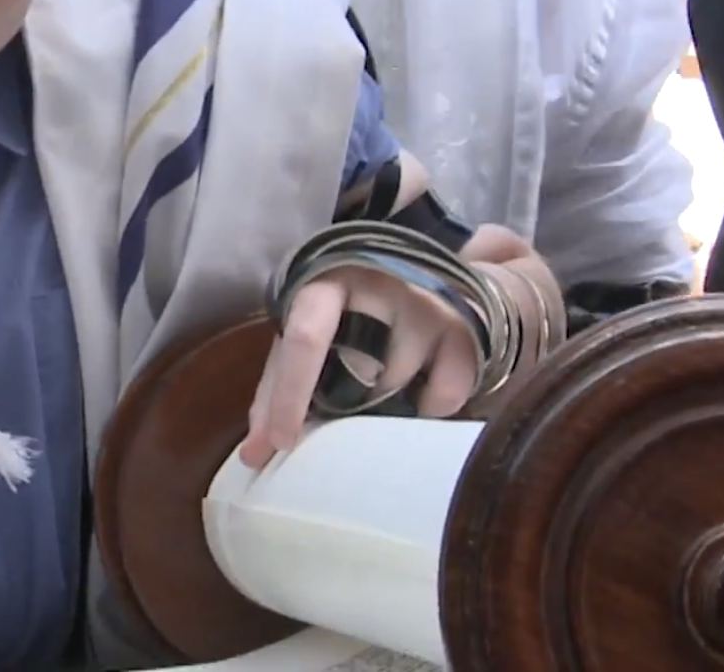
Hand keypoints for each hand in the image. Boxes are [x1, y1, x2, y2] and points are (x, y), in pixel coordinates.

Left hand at [239, 224, 551, 468]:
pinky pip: (444, 395)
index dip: (288, 394)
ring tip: (387, 384)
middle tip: (349, 401)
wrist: (422, 267)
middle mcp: (379, 285)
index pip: (303, 337)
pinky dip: (429, 406)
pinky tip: (423, 391)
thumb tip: (254, 455)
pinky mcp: (469, 327)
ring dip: (386, 401)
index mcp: (326, 283)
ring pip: (396, 384)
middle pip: (355, 371)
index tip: (279, 443)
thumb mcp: (312, 334)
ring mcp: (428, 303)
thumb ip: (278, 386)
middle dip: (346, 402)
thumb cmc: (350, 310)